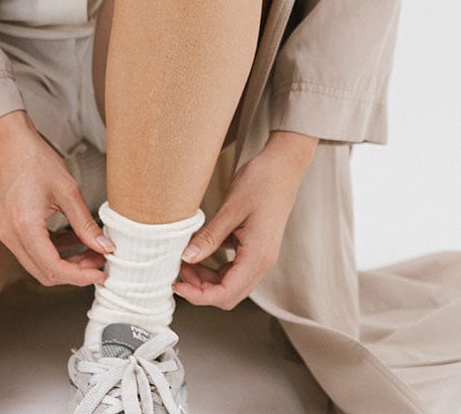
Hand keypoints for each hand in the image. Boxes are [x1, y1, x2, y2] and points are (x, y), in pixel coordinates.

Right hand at [0, 119, 116, 288]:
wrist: (8, 141)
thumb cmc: (34, 158)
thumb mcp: (67, 190)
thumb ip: (85, 223)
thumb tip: (105, 247)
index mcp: (25, 227)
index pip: (54, 269)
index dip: (81, 277)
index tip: (101, 274)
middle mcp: (11, 236)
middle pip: (45, 273)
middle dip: (75, 272)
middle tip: (99, 261)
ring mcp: (7, 234)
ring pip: (39, 265)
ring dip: (66, 263)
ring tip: (91, 252)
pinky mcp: (8, 228)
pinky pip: (33, 251)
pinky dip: (54, 251)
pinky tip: (74, 239)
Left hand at [171, 136, 315, 309]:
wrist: (284, 165)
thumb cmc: (262, 182)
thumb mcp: (231, 208)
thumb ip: (210, 237)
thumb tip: (187, 258)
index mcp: (258, 257)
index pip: (226, 294)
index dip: (199, 295)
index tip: (176, 285)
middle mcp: (262, 262)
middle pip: (229, 294)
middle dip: (201, 289)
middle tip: (178, 270)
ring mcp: (261, 255)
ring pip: (231, 283)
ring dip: (207, 278)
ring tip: (186, 260)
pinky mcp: (257, 247)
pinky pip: (234, 268)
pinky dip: (216, 266)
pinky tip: (201, 249)